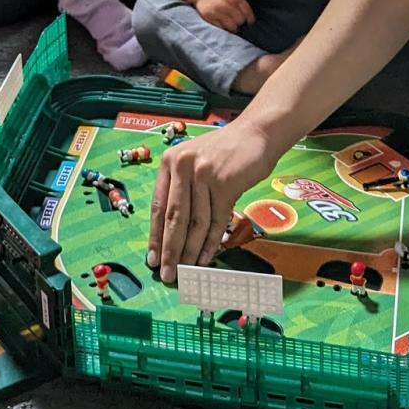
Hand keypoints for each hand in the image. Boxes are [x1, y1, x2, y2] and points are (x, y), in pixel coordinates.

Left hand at [147, 118, 273, 281]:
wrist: (255, 134)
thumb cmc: (224, 152)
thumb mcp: (194, 162)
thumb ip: (182, 189)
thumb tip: (172, 233)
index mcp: (170, 162)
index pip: (159, 206)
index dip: (156, 236)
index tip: (153, 259)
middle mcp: (183, 166)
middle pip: (175, 218)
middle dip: (171, 250)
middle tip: (168, 274)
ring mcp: (204, 174)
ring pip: (196, 223)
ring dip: (192, 251)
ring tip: (188, 271)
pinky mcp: (225, 183)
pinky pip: (217, 221)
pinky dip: (211, 243)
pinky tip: (207, 257)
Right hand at [194, 0, 253, 32]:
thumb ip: (240, 1)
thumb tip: (248, 15)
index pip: (247, 12)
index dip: (250, 19)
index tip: (249, 22)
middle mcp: (226, 4)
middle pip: (240, 20)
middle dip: (240, 21)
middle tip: (238, 21)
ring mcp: (217, 11)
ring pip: (232, 26)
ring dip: (233, 26)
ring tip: (231, 24)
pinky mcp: (209, 17)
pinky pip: (221, 27)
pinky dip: (224, 27)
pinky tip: (223, 23)